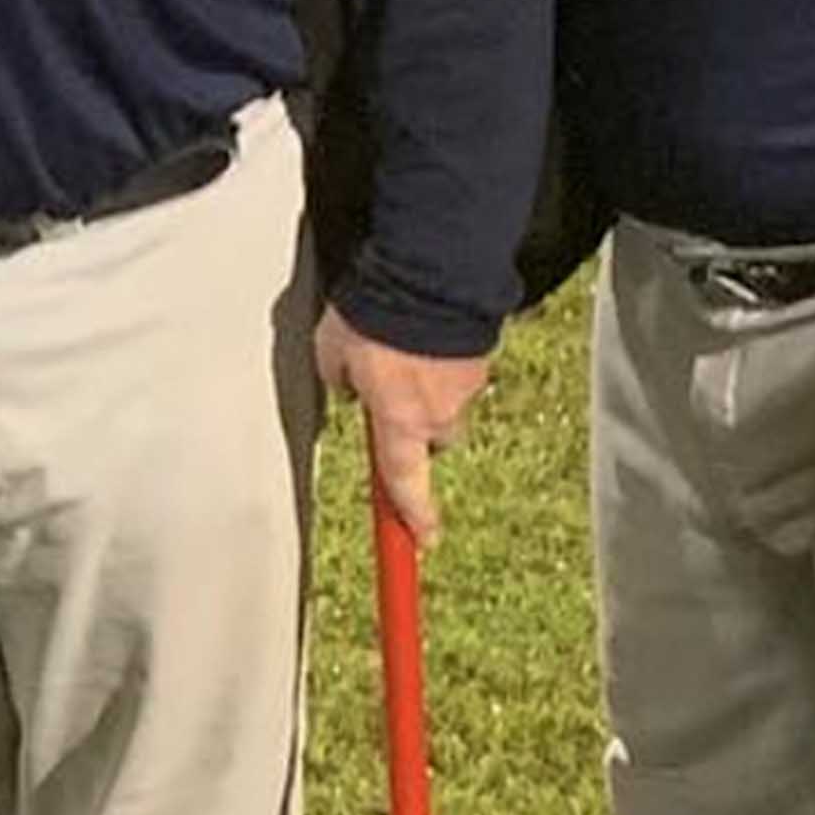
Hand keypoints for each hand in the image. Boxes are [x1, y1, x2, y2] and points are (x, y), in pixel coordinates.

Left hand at [316, 314, 490, 546]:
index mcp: (401, 421)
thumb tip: (349, 388)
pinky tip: (421, 332)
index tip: (423, 539)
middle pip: (432, 439)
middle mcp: (441, 412)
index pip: (406, 484)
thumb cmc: (376, 316)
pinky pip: (458, 368)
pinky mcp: (483, 354)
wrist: (427, 274)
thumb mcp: (331, 354)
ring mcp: (468, 383)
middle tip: (390, 398)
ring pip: (447, 401)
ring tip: (401, 350)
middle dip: (413, 426)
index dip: (414, 516)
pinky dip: (441, 358)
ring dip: (427, 386)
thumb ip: (340, 382)